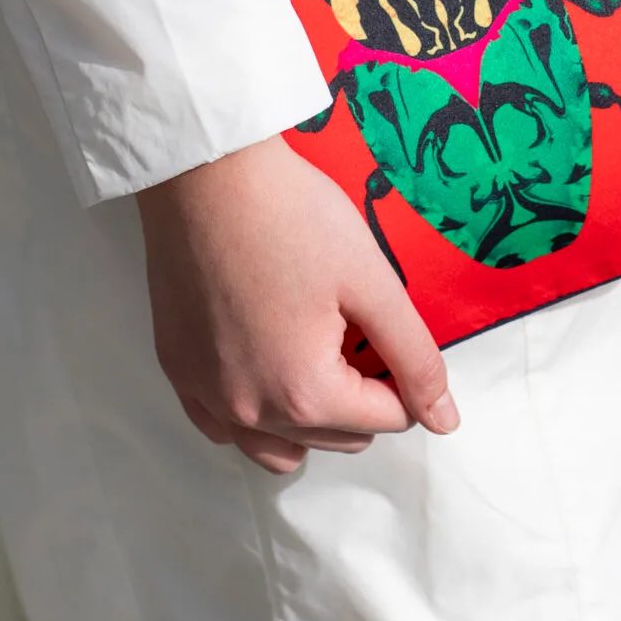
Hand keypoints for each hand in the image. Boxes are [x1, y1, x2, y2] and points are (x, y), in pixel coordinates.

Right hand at [138, 136, 456, 474]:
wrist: (205, 172)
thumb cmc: (293, 217)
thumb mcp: (372, 283)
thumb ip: (414, 358)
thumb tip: (445, 420)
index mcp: (303, 395)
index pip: (387, 419)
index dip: (404, 375)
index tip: (388, 325)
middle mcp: (248, 412)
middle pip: (337, 437)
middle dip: (361, 396)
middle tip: (356, 327)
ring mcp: (205, 396)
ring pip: (278, 448)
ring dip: (312, 418)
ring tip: (318, 353)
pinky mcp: (176, 370)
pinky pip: (223, 427)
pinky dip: (255, 412)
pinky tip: (266, 362)